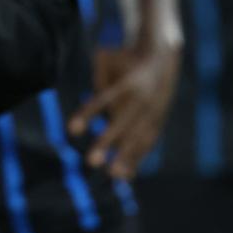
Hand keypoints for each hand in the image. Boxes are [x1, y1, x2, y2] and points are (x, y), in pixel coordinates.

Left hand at [69, 41, 180, 178]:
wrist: (162, 57)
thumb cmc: (124, 58)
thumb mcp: (107, 57)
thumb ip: (97, 79)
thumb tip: (96, 108)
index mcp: (127, 83)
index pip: (103, 100)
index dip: (87, 114)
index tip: (70, 130)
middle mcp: (142, 100)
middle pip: (123, 124)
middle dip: (107, 142)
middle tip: (90, 162)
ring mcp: (153, 112)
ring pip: (139, 138)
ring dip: (126, 158)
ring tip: (112, 175)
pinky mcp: (158, 122)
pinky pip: (147, 143)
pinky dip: (137, 159)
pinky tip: (125, 175)